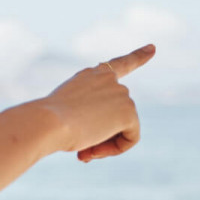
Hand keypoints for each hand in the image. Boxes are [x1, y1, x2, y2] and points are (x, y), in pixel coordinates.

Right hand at [34, 43, 152, 161]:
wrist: (47, 122)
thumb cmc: (46, 122)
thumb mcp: (64, 117)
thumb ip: (85, 123)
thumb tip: (90, 146)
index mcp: (91, 76)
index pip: (119, 64)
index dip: (138, 56)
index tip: (152, 48)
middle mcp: (108, 79)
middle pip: (118, 114)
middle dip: (104, 136)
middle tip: (82, 152)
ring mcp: (120, 93)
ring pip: (123, 128)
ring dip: (106, 144)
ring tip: (83, 150)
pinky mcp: (128, 110)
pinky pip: (131, 138)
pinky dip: (117, 149)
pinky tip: (95, 150)